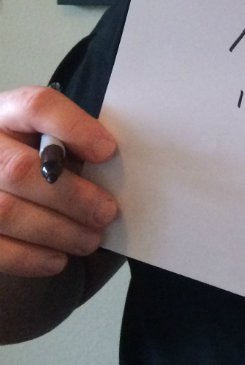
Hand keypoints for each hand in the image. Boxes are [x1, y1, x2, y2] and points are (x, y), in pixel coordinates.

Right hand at [0, 86, 117, 276]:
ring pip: (6, 212)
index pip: (36, 105)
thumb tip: (113, 168)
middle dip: (71, 196)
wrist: (9, 186)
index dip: (73, 126)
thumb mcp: (56, 142)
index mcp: (8, 113)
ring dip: (57, 231)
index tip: (108, 150)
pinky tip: (57, 258)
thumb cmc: (43, 162)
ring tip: (90, 240)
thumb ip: (75, 147)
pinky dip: (30, 257)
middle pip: (20, 169)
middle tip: (106, 213)